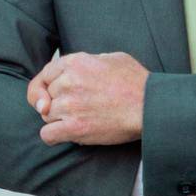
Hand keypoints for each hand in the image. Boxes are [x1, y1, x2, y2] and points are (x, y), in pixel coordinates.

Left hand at [29, 53, 149, 145]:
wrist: (150, 107)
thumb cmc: (136, 83)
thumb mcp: (113, 58)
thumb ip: (90, 60)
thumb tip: (79, 68)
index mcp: (75, 62)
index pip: (45, 74)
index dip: (46, 87)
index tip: (49, 95)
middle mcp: (68, 82)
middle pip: (46, 96)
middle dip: (57, 103)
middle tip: (76, 108)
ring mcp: (69, 105)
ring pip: (46, 116)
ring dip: (58, 120)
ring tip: (79, 119)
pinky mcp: (74, 128)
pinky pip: (47, 135)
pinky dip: (53, 136)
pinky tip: (65, 134)